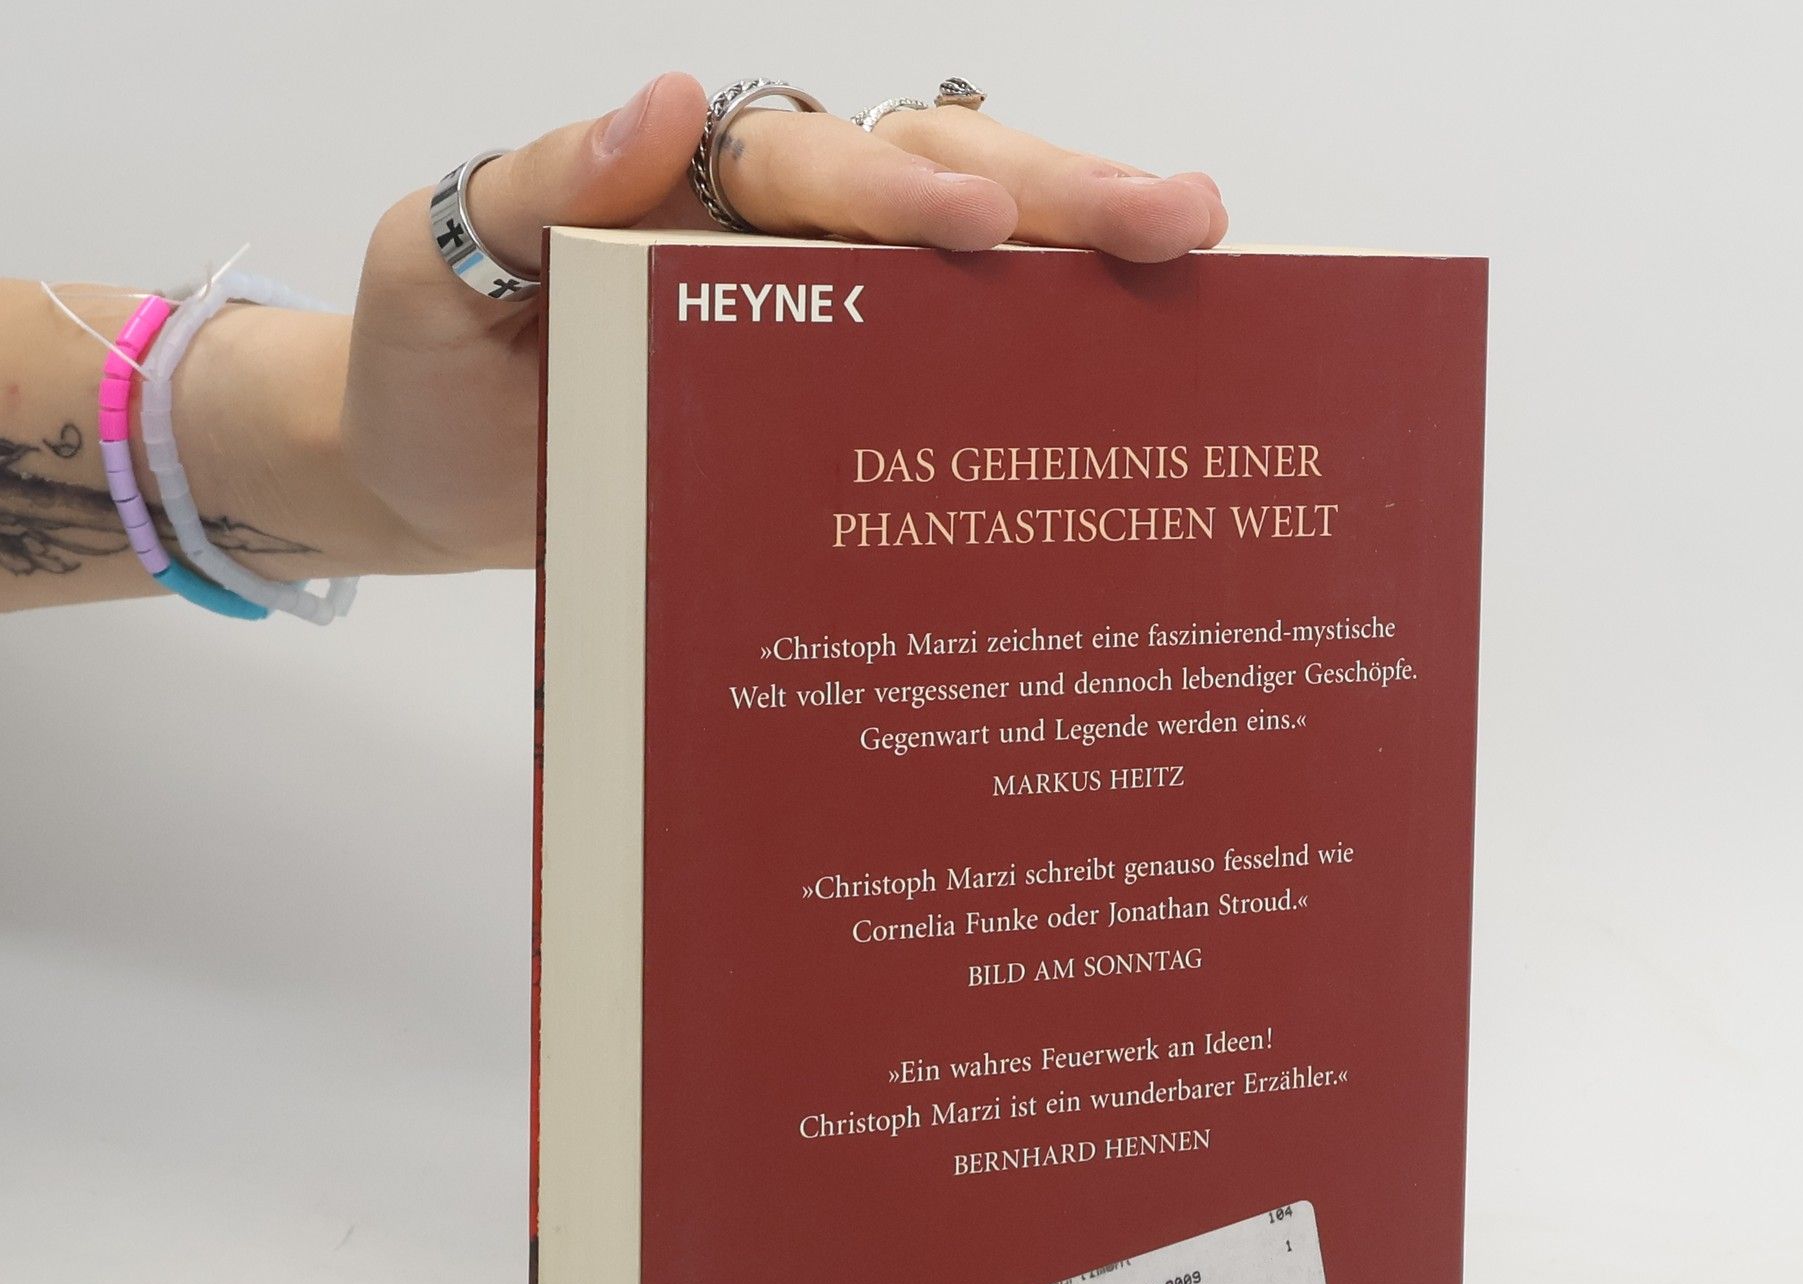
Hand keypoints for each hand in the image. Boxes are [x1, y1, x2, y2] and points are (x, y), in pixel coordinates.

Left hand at [343, 72, 1228, 571]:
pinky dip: (1029, 377)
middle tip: (1178, 221)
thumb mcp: (445, 260)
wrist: (419, 480)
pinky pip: (936, 383)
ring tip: (1196, 271)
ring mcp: (811, 326)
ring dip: (1078, 274)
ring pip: (967, 276)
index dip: (906, 193)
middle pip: (934, 185)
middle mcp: (774, 242)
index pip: (818, 170)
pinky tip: (1120, 390)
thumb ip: (542, 186)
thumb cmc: (428, 366)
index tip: (996, 224)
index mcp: (690, 191)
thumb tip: (676, 97)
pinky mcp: (824, 412)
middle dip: (1061, 198)